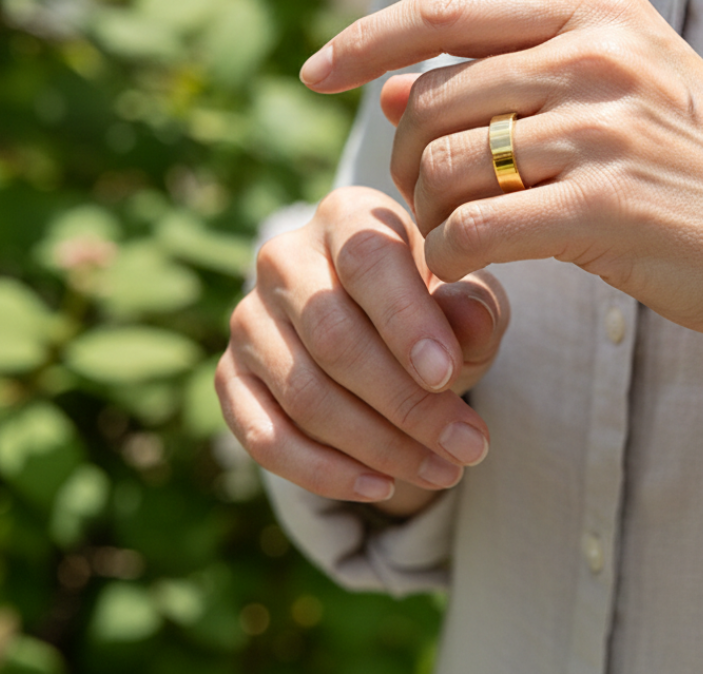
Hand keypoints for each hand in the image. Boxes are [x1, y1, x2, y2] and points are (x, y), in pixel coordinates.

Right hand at [216, 187, 508, 513]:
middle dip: (406, 403)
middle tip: (468, 447)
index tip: (448, 376)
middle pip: (334, 337)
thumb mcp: (469, 298)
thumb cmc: (434, 306)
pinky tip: (380, 485)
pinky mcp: (229, 376)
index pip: (367, 262)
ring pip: (304, 393)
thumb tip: (469, 317)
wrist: (383, 331)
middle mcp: (283, 258)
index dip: (405, 321)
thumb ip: (473, 307)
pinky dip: (323, 471)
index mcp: (345, 217)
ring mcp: (248, 319)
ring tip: (444, 470)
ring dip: (377, 446)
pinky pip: (264, 435)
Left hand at [301, 0, 702, 470]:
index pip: (447, 8)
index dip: (366, 39)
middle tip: (417, 196)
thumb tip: (394, 91)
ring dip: (425, 211)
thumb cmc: (699, 167)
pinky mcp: (608, 209)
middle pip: (434, 97)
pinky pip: (474, 228)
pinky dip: (449, 254)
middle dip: (402, 155)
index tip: (316, 73)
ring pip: (444, 164)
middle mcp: (599, 55)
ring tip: (451, 233)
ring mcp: (605, 129)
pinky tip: (468, 267)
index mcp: (598, 9)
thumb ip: (511, 76)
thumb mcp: (620, 89)